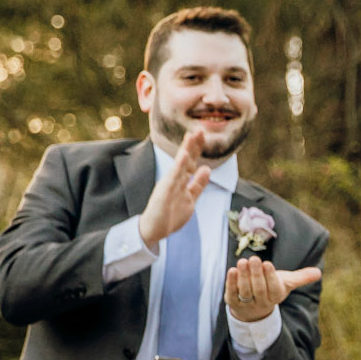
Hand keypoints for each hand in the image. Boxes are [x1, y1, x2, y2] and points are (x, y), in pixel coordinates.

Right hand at [136, 125, 211, 248]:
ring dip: (186, 150)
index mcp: (181, 181)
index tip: (203, 134)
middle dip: (194, 145)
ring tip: (192, 136)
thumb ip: (198, 184)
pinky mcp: (164, 191)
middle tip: (201, 129)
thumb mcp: (190, 199)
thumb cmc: (170, 216)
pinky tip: (184, 155)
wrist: (153, 230)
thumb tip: (207, 169)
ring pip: (180, 164)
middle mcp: (175, 180)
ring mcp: (169, 185)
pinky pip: (173, 177)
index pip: (191, 161)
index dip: (197, 148)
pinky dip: (179, 166)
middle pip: (186, 159)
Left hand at [226, 256, 322, 323]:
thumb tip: (318, 272)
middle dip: (256, 274)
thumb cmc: (271, 290)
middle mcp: (261, 302)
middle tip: (254, 259)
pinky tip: (232, 270)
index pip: (274, 288)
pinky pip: (231, 293)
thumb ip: (301, 277)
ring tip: (243, 261)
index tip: (267, 264)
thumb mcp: (286, 283)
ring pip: (245, 291)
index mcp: (276, 296)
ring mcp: (246, 303)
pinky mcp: (232, 301)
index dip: (270, 277)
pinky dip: (231, 283)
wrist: (253, 310)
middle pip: (259, 289)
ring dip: (243, 276)